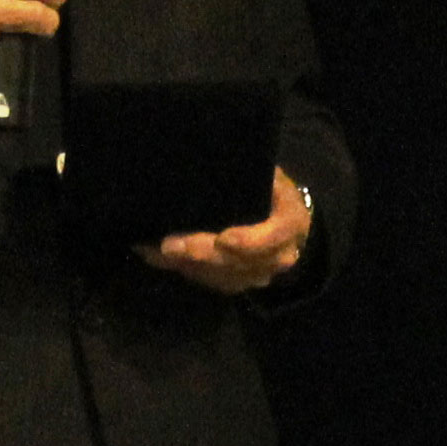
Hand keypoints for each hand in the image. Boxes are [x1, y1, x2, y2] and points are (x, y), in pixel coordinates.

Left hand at [135, 169, 314, 295]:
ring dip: (187, 265)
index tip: (223, 238)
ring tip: (155, 251)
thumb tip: (206, 162)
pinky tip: (156, 257)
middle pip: (242, 263)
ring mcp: (262, 274)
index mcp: (291, 222)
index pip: (274, 236)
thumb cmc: (271, 187)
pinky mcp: (241, 283)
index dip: (250, 241)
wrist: (284, 216)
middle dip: (203, 255)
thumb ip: (246, 174)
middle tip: (170, 245)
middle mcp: (281, 255)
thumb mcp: (267, 174)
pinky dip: (183, 270)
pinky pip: (213, 283)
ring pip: (223, 277)